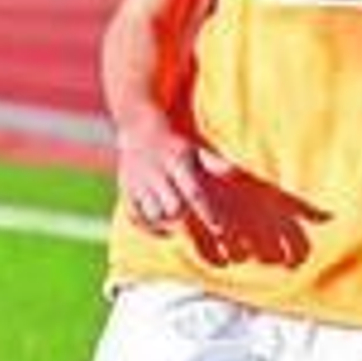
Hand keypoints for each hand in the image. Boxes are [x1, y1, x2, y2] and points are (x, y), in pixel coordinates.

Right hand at [116, 122, 228, 236]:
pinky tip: (159, 227)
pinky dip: (147, 226)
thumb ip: (213, 162)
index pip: (195, 193)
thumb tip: (234, 172)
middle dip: (183, 215)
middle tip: (187, 214)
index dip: (207, 214)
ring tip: (171, 216)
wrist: (139, 130)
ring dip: (165, 221)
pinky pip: (134, 216)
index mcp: (177, 163)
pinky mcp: (126, 190)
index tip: (219, 230)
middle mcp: (158, 174)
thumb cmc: (174, 145)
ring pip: (154, 214)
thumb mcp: (195, 149)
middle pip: (173, 207)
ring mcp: (140, 183)